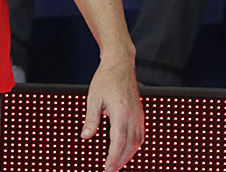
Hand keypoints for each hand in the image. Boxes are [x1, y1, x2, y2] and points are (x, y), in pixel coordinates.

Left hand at [82, 57, 144, 171]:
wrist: (120, 65)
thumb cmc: (105, 79)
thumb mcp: (93, 99)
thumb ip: (91, 120)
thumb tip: (85, 137)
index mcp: (120, 112)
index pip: (118, 142)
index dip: (113, 158)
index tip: (106, 168)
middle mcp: (133, 116)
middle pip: (129, 146)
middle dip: (120, 161)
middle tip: (110, 170)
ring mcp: (138, 115)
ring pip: (137, 142)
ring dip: (128, 155)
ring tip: (117, 164)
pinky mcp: (140, 114)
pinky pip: (140, 135)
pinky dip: (134, 146)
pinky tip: (126, 150)